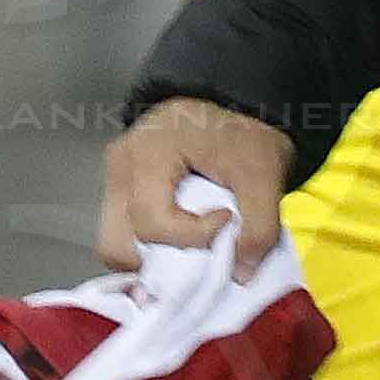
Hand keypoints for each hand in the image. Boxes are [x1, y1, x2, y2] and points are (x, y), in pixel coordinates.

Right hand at [98, 96, 293, 273]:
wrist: (235, 105)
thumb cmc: (243, 134)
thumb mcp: (264, 176)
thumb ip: (259, 227)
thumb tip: (240, 274)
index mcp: (147, 155)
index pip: (153, 223)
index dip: (194, 235)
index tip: (226, 216)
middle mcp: (120, 168)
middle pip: (118, 243)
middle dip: (160, 260)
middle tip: (199, 249)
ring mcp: (115, 179)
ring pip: (115, 243)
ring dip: (151, 257)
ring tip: (189, 247)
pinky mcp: (121, 188)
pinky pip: (123, 233)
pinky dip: (149, 248)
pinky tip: (180, 239)